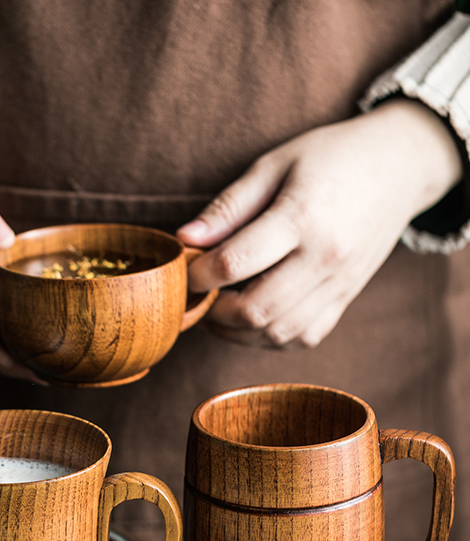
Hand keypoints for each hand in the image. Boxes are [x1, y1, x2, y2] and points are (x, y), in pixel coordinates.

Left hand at [176, 99, 462, 347]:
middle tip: (198, 297)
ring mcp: (339, 283)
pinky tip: (252, 319)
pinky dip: (269, 337)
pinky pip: (303, 337)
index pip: (235, 263)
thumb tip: (183, 239)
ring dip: (237, 332)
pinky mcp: (346, 298)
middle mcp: (325, 258)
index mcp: (302, 217)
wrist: (401, 166)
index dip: (198, 275)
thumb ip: (228, 206)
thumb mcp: (274, 165)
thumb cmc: (331, 158)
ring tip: (218, 311)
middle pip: (255, 310)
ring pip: (277, 333)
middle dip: (214, 311)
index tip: (184, 270)